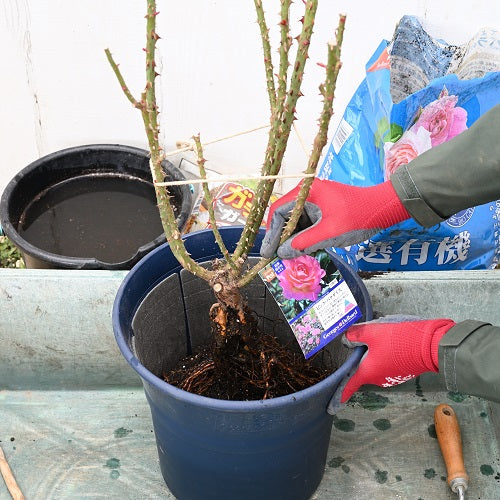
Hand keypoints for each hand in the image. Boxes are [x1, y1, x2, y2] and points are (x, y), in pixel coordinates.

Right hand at [260, 178, 409, 258]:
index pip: (278, 211)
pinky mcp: (322, 206)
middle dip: (279, 237)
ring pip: (294, 220)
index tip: (268, 251)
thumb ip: (304, 243)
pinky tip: (300, 249)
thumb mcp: (329, 233)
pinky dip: (302, 235)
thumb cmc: (359, 216)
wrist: (384, 208)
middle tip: (273, 256)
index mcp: (307, 191)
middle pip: (284, 216)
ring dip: (291, 238)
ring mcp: (315, 199)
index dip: (271, 233)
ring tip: (286, 256)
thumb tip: (282, 253)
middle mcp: (307, 192)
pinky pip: (306, 221)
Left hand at [327, 316, 454, 413]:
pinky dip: (386, 352)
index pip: (348, 386)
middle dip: (361, 356)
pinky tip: (392, 339)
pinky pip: (387, 362)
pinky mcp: (402, 371)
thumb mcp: (372, 331)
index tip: (330, 408)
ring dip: (375, 352)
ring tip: (382, 335)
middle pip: (362, 368)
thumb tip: (346, 338)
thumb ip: (355, 335)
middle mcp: (378, 378)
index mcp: (367, 372)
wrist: (431, 345)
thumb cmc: (400, 340)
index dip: (338, 396)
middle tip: (364, 339)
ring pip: (376, 363)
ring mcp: (392, 376)